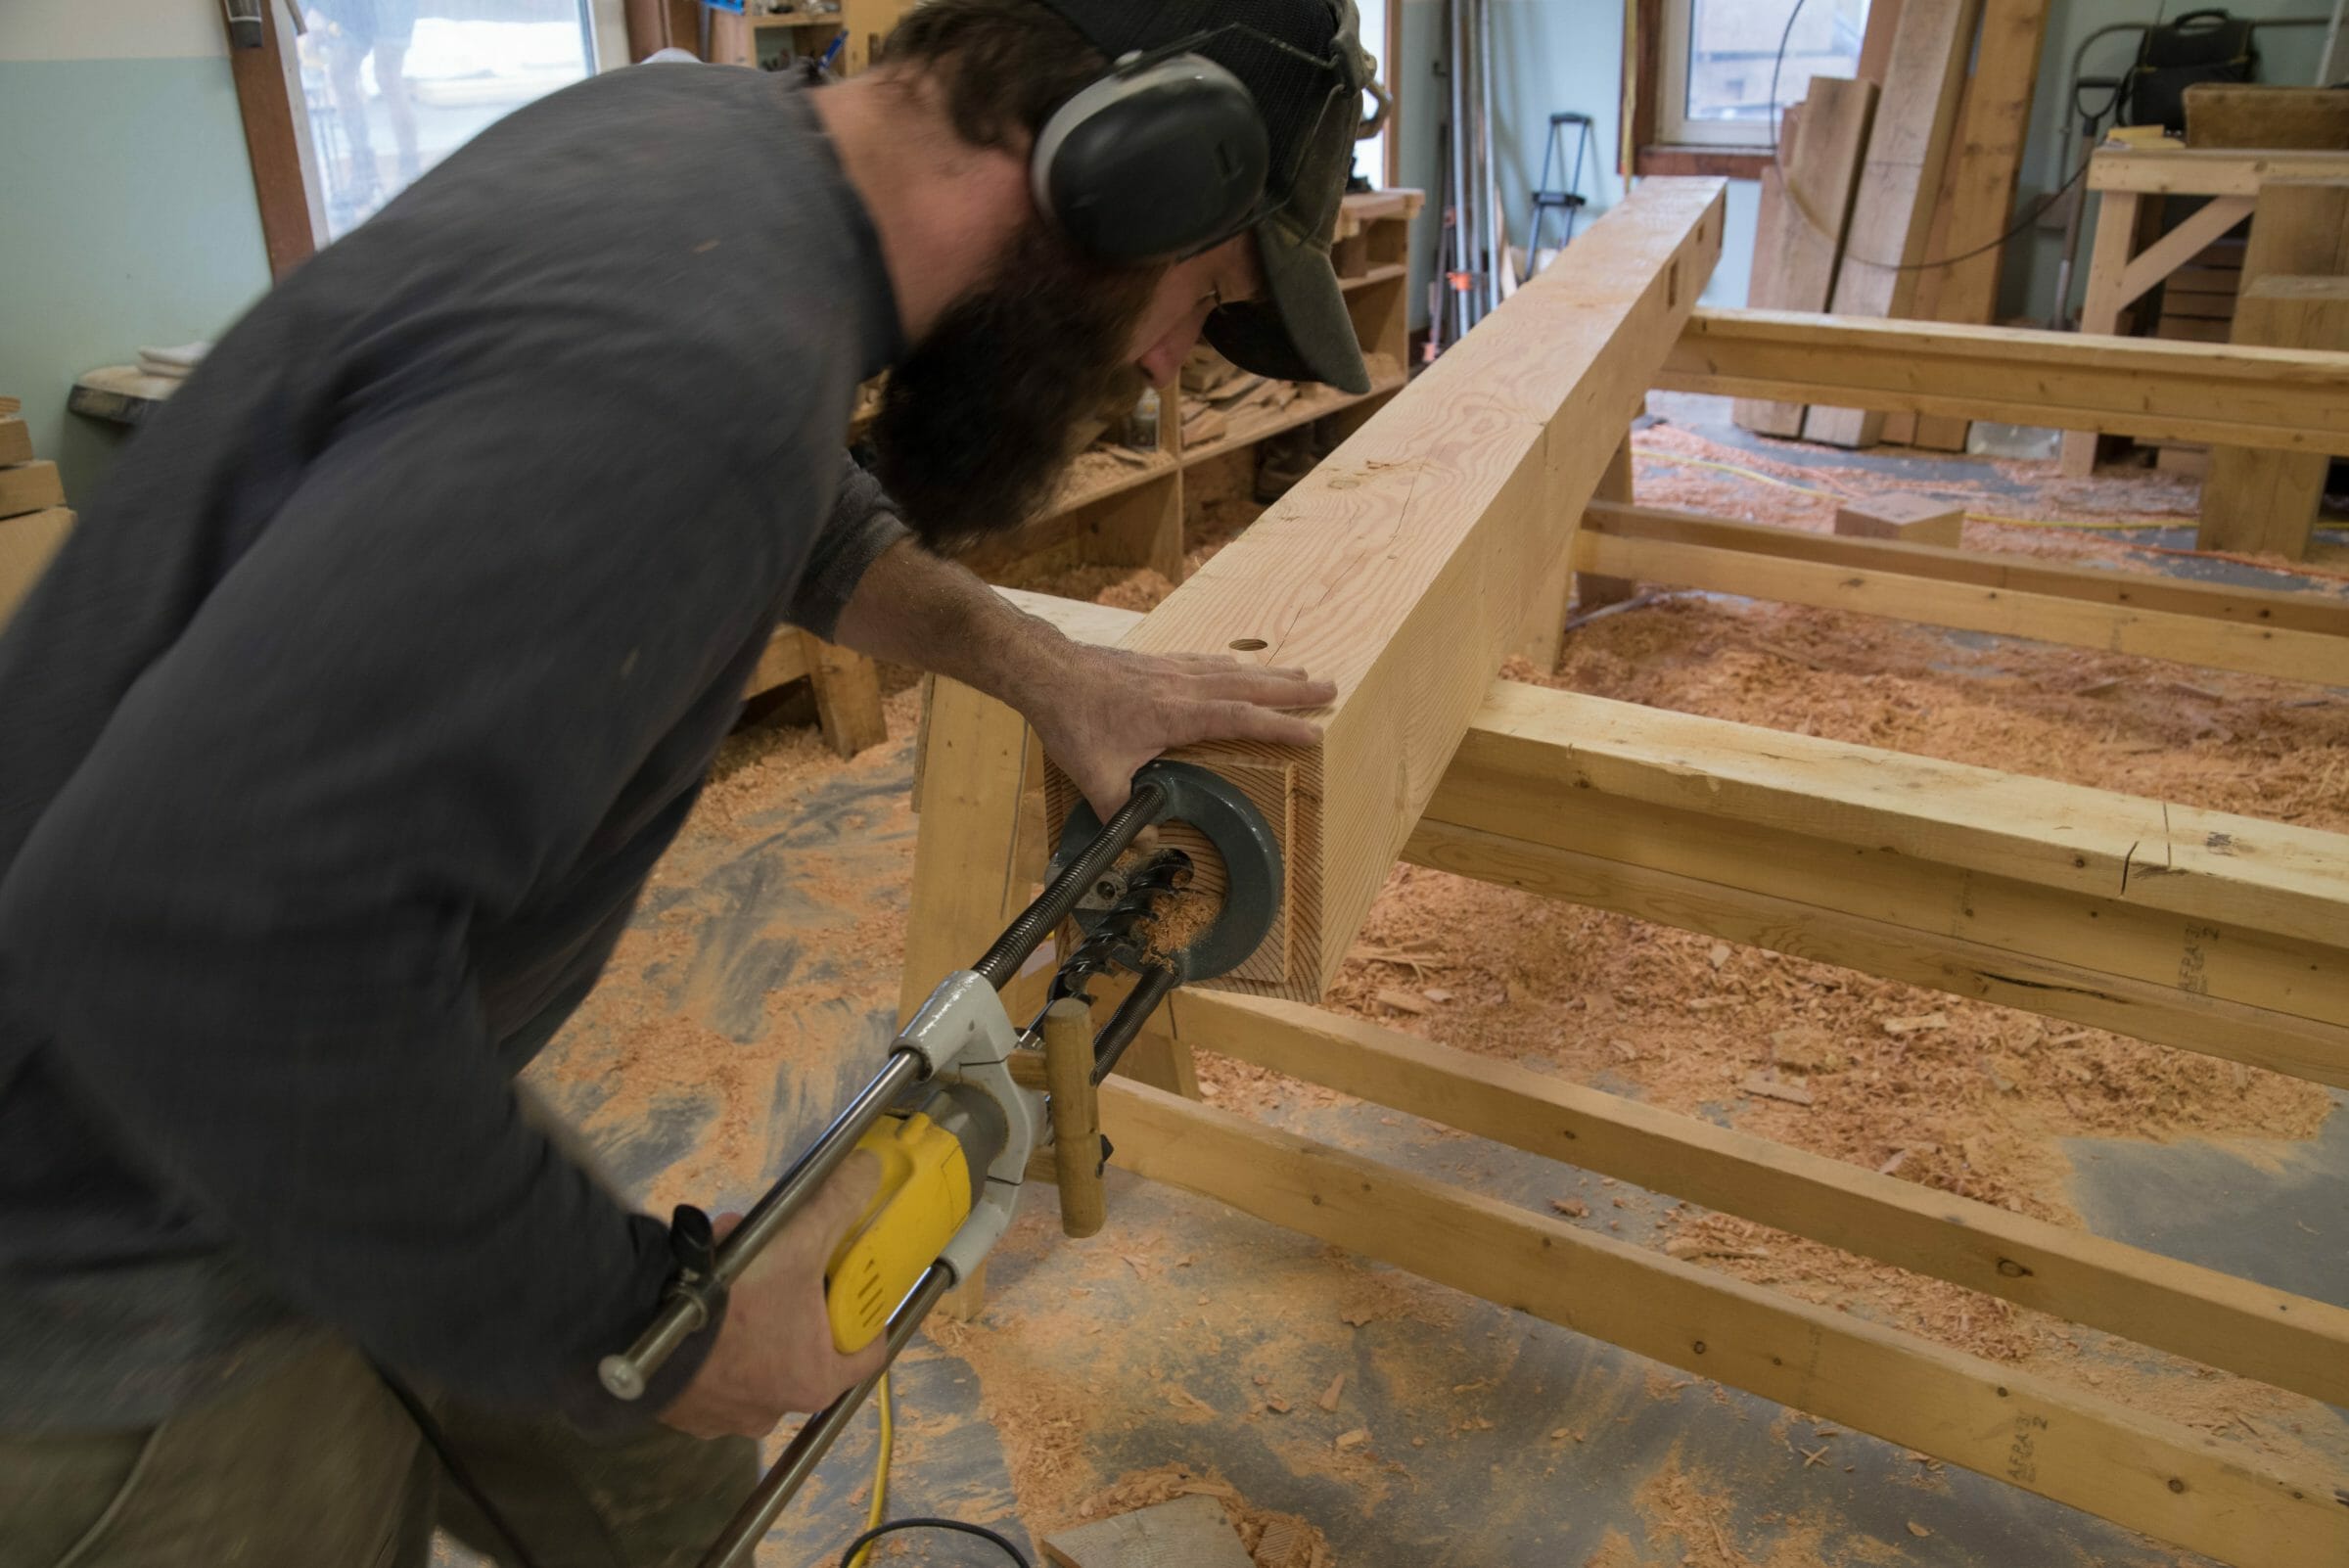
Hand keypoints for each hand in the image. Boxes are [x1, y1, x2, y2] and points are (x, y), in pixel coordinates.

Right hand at [658, 1152, 887, 1438]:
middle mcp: (774, 1409)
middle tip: (782, 1262)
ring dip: (752, 1315)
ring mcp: (726, 1416)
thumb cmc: (732, 1298)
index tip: (853, 1285)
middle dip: (797, 1299)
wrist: (633, 1331)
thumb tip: (868, 1169)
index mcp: (814, 1381)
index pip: (866, 1353)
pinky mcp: (685, 1412)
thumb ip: (839, 1203)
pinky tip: (697, 1298)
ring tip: (729, 1269)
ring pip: (756, 1355)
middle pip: (805, 1348)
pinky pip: (712, 1369)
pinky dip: (713, 1338)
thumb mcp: (796, 1240)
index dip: (866, 1315)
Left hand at [1025, 643, 1336, 816]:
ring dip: (1270, 673)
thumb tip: (1144, 845)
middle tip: (1331, 687)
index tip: (1315, 732)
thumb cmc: (1074, 720)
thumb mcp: (1096, 777)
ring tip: (1302, 673)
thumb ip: (1122, 813)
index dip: (1279, 726)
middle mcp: (1182, 687)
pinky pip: (1207, 663)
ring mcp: (1171, 670)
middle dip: (1293, 689)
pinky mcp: (1157, 663)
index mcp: (1177, 714)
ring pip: (1232, 670)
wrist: (1047, 672)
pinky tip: (1238, 667)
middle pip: (1249, 685)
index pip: (1240, 719)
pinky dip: (1232, 666)